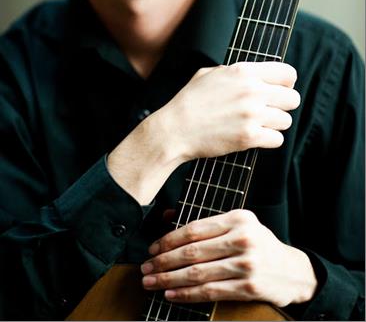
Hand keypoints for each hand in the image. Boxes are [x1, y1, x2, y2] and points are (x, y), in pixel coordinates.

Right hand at [107, 62, 299, 204]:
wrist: (175, 129)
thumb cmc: (190, 101)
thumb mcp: (209, 73)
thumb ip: (234, 71)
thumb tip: (252, 73)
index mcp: (243, 71)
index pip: (288, 73)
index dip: (286, 83)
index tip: (279, 90)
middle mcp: (251, 91)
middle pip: (293, 99)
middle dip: (283, 106)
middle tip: (269, 111)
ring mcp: (252, 115)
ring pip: (286, 121)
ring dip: (274, 125)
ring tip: (257, 125)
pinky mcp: (249, 137)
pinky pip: (277, 140)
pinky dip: (268, 140)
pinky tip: (254, 137)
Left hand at [141, 210, 316, 306]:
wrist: (293, 272)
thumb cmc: (259, 245)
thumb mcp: (239, 225)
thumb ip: (207, 223)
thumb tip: (166, 218)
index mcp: (238, 218)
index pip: (195, 229)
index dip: (168, 240)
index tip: (152, 248)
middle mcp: (243, 238)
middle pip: (193, 251)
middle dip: (164, 261)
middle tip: (146, 267)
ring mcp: (246, 263)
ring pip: (198, 273)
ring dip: (169, 279)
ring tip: (152, 282)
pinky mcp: (249, 287)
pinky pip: (210, 291)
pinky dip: (187, 294)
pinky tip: (172, 294)